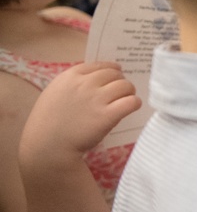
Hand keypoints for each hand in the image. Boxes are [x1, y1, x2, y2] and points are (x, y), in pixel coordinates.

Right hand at [20, 62, 140, 164]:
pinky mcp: (107, 115)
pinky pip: (131, 102)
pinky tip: (131, 107)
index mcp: (70, 76)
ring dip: (129, 92)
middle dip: (120, 81)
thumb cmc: (48, 123)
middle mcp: (84, 84)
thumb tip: (96, 79)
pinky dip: (135, 103)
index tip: (117, 74)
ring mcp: (96, 99)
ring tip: (126, 100)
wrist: (47, 145)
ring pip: (126, 86)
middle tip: (122, 92)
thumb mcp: (55, 93)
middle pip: (115, 74)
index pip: (99, 65)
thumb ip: (73, 84)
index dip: (111, 69)